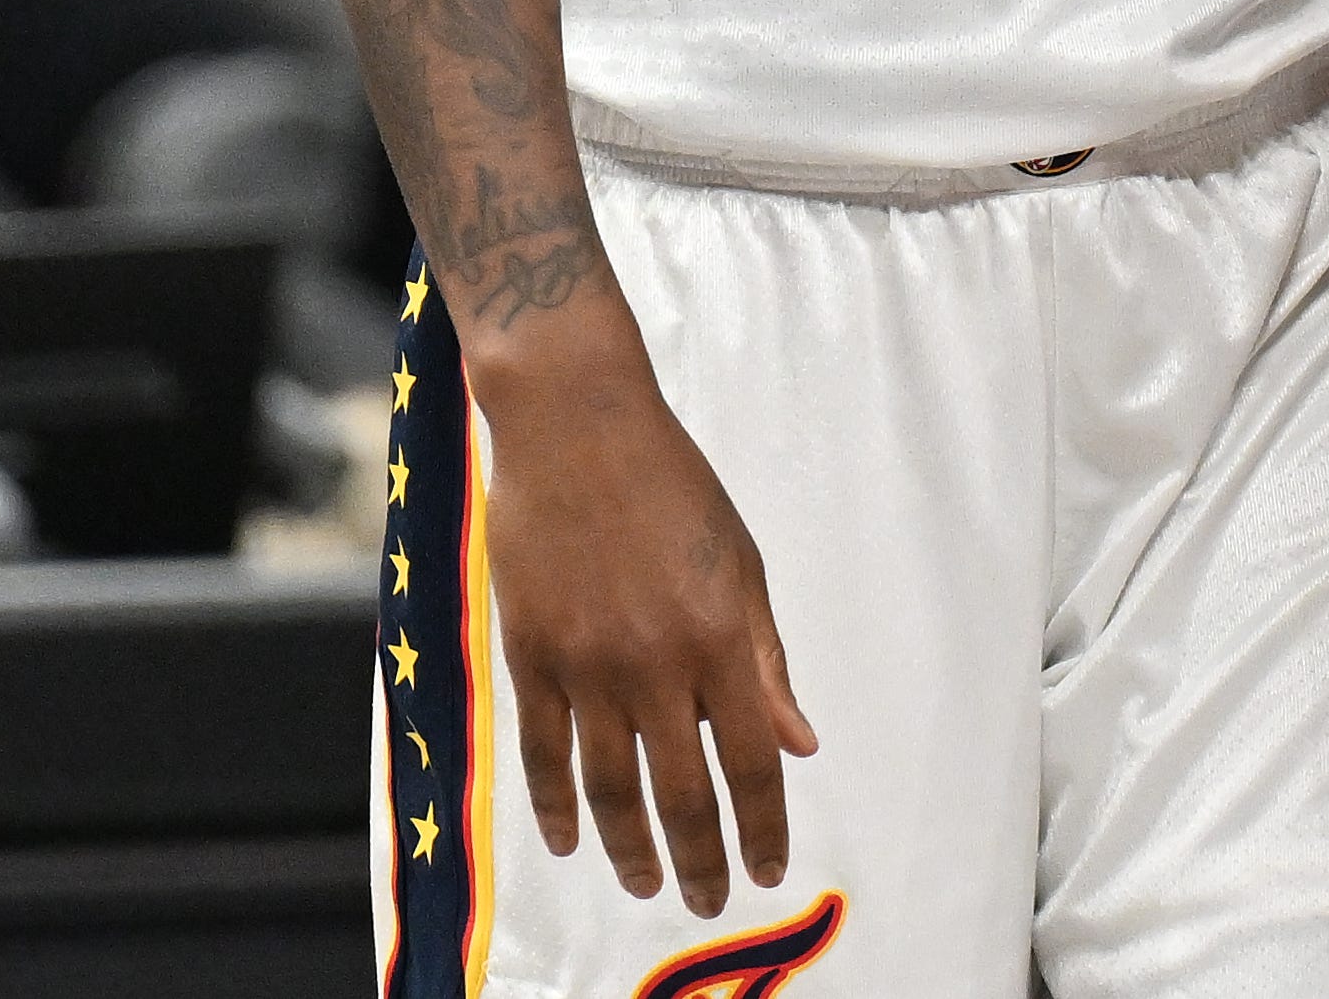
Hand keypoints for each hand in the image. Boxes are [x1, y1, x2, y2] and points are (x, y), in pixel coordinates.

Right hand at [473, 339, 815, 914]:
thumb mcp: (741, 564)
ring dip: (633, 847)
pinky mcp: (529, 655)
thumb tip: (799, 744)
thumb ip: (765, 661)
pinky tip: (571, 841)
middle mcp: (655, 661)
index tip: (771, 867)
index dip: (763, 822)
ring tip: (648, 884)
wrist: (577, 428)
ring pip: (610, 786)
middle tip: (711, 900)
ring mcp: (586, 663)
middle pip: (683, 789)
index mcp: (720, 636)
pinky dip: (556, 805)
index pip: (751, 758)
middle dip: (702, 856)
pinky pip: (543, 752)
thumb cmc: (673, 488)